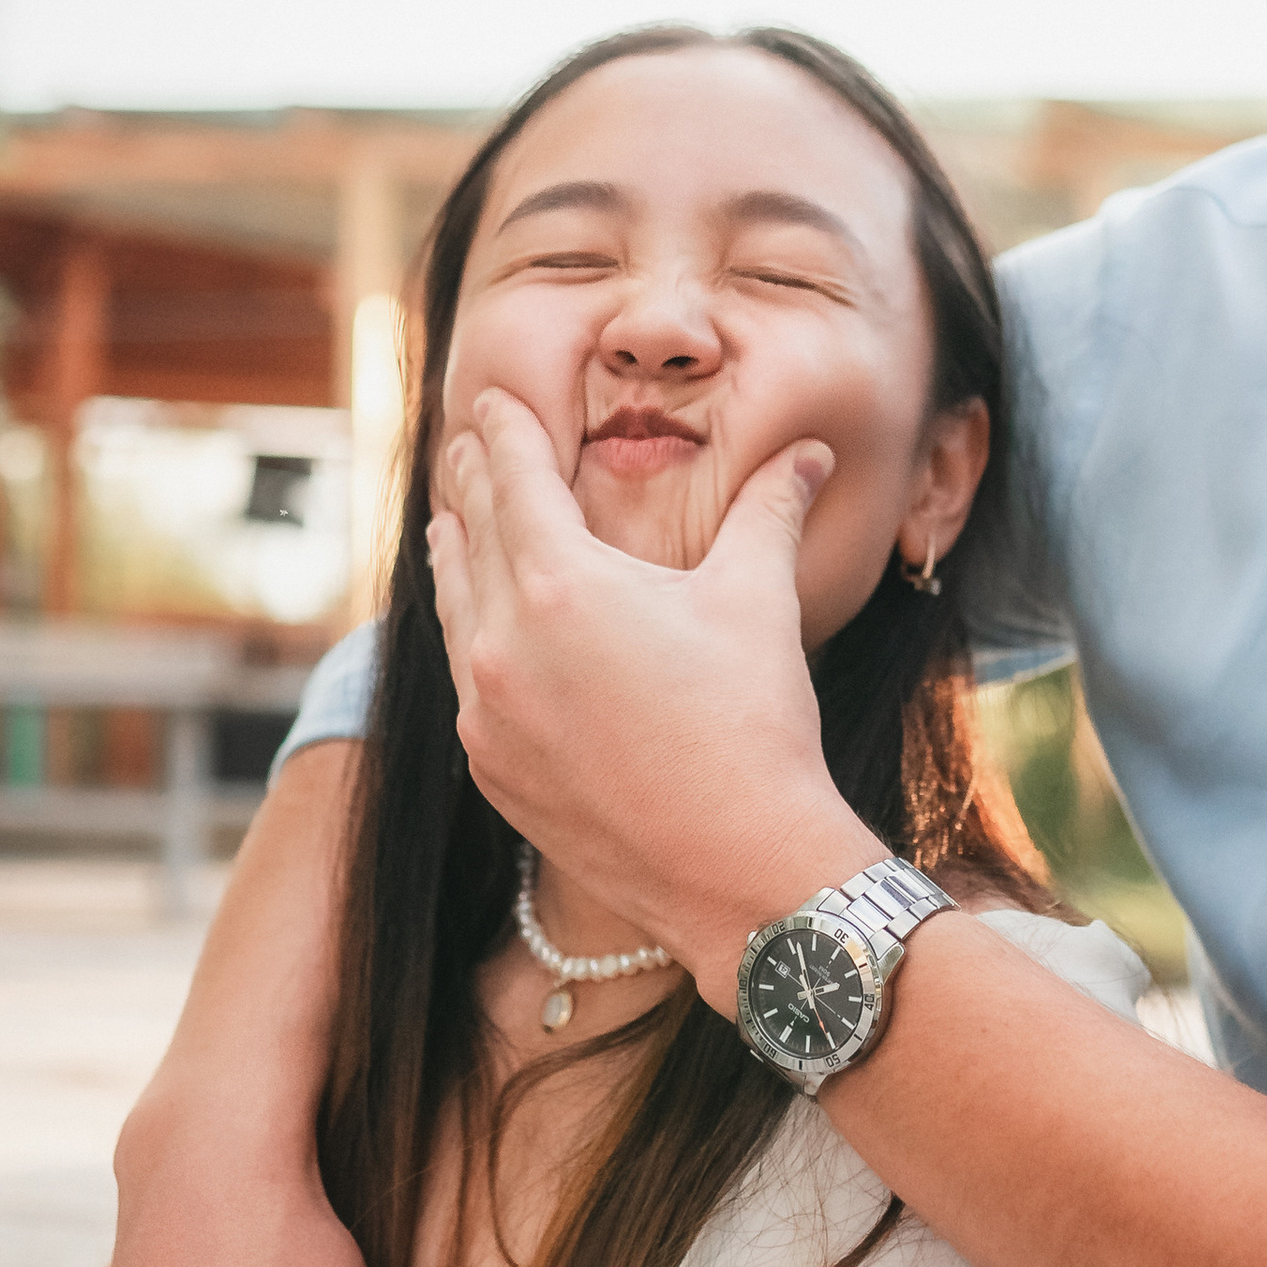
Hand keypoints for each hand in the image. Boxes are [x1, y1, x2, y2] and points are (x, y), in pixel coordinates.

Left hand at [430, 387, 870, 990]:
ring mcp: (487, 713)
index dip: (505, 430)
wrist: (735, 866)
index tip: (491, 400)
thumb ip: (770, 509)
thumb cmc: (752, 724)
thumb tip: (813, 452)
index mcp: (560, 583)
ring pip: (455, 613)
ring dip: (456, 558)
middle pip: (469, 536)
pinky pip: (468, 688)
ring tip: (453, 525)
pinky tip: (487, 639)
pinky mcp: (492, 770)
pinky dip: (473, 644)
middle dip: (471, 483)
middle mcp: (502, 643)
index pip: (515, 478)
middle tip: (465, 444)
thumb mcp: (759, 599)